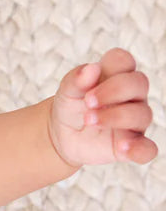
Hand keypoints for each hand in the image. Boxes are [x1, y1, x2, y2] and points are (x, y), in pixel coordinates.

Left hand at [47, 48, 156, 169]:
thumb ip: (76, 79)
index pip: (124, 61)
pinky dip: (139, 149)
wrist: (62, 135)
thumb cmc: (71, 106)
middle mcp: (132, 96)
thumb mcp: (66, 91)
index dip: (110, 68)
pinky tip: (122, 148)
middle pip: (139, 83)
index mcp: (116, 75)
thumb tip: (92, 68)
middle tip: (87, 103)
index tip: (87, 86)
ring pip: (142, 114)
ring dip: (115, 117)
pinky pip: (147, 148)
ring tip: (90, 121)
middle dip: (114, 91)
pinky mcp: (132, 144)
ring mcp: (134, 120)